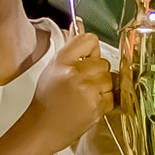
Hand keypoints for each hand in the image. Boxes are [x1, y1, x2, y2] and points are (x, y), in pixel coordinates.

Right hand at [25, 21, 114, 150]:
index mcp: (62, 60)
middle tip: (84, 83)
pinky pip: (111, 97)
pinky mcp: (96, 107)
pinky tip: (89, 104)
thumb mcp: (53, 68)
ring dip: (102, 87)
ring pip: (110, 79)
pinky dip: (104, 101)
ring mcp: (87, 91)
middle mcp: (75, 73)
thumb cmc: (47, 99)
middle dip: (97, 72)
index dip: (91, 50)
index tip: (87, 58)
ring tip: (86, 95)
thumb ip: (72, 49)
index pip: (90, 40)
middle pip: (103, 62)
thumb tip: (80, 25)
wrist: (43, 128)